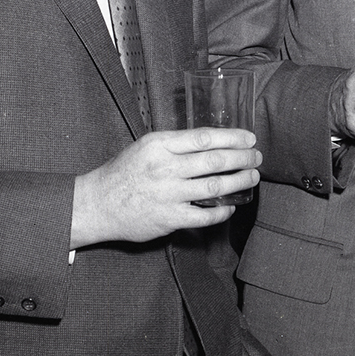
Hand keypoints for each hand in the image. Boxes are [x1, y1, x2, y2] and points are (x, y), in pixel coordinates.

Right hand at [70, 129, 259, 247]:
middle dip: (242, 158)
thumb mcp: (146, 147)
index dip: (232, 137)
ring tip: (252, 177)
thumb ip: (175, 145)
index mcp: (159, 145)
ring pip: (215, 186)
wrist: (98, 204)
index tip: (249, 138)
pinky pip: (204, 215)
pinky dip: (222, 211)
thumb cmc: (124, 172)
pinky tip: (231, 206)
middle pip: (215, 160)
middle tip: (256, 158)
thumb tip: (211, 142)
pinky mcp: (169, 218)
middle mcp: (165, 167)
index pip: (204, 137)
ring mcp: (168, 194)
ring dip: (239, 181)